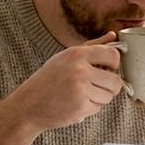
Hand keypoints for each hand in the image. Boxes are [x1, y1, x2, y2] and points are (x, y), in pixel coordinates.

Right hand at [7, 32, 125, 130]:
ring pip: (109, 96)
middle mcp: (79, 70)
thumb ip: (91, 46)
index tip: (108, 69)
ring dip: (100, 98)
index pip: (113, 55)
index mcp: (77, 54)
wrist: (28, 105)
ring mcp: (80, 89)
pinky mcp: (80, 107)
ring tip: (82, 95)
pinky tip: (76, 104)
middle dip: (109, 86)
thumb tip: (113, 35)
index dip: (115, 64)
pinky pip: (99, 108)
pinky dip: (90, 108)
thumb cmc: (48, 80)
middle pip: (115, 80)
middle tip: (95, 87)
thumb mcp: (65, 57)